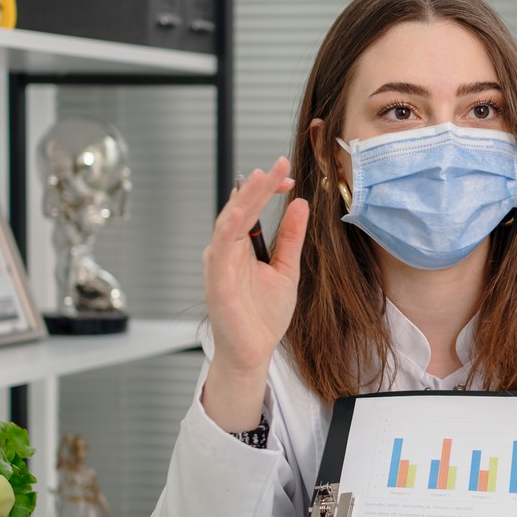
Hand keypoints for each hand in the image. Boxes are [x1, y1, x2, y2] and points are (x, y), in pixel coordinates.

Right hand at [200, 159, 308, 430]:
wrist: (254, 351)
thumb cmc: (263, 315)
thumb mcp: (286, 269)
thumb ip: (291, 237)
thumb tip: (299, 203)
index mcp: (242, 247)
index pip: (251, 208)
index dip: (268, 190)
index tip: (289, 178)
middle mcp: (227, 250)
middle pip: (240, 209)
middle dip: (259, 186)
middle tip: (279, 164)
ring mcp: (219, 264)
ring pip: (228, 223)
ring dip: (242, 200)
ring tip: (258, 178)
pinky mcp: (216, 281)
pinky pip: (219, 251)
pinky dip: (227, 230)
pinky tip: (237, 213)